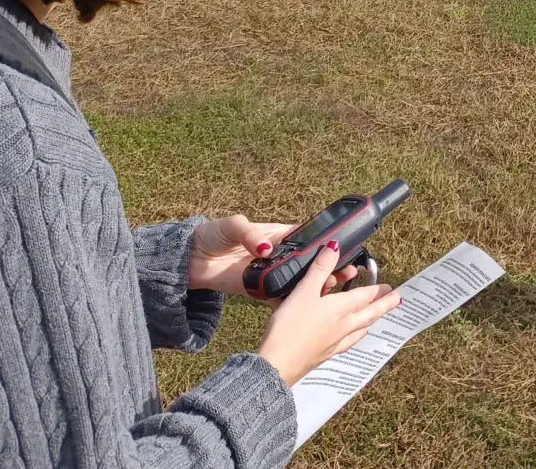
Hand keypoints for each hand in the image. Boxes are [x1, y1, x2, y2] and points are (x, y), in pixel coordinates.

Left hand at [188, 215, 358, 296]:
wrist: (190, 260)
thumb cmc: (212, 235)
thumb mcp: (232, 227)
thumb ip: (250, 235)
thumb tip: (265, 248)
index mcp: (276, 235)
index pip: (306, 238)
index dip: (324, 243)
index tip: (341, 248)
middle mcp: (277, 255)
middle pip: (308, 262)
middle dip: (327, 268)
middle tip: (345, 273)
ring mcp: (269, 273)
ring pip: (298, 281)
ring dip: (315, 286)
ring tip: (332, 289)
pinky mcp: (259, 290)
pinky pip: (279, 297)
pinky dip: (291, 303)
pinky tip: (306, 309)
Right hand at [258, 240, 402, 386]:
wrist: (279, 364)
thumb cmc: (290, 326)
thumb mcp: (304, 291)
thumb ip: (320, 269)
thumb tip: (335, 247)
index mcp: (341, 308)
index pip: (366, 296)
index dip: (378, 290)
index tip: (392, 289)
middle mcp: (344, 325)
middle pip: (370, 313)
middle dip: (383, 306)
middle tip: (396, 301)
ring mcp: (336, 342)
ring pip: (360, 329)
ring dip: (370, 321)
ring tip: (376, 318)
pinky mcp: (326, 354)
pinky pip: (347, 343)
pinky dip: (354, 337)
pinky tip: (350, 339)